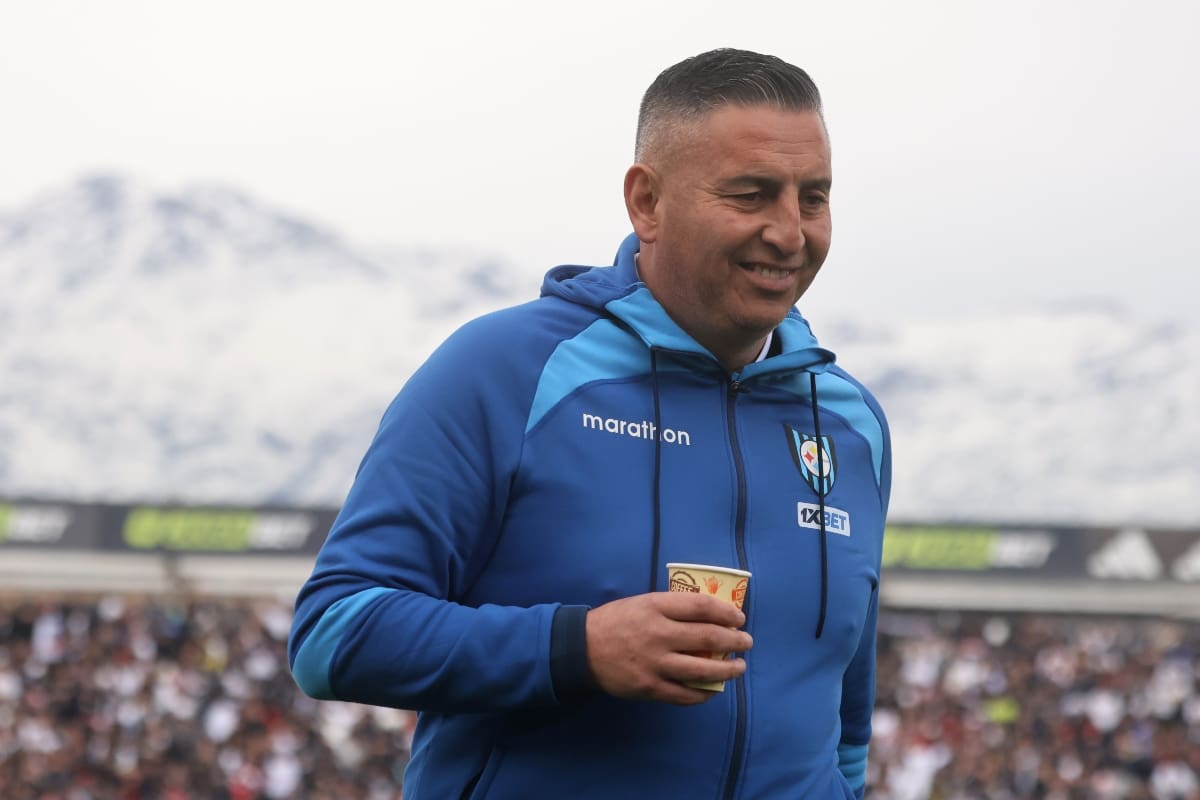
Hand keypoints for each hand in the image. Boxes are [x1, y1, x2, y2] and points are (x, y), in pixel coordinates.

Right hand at [585, 591, 752, 704]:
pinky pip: (685, 694)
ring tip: (739, 667)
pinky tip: (713, 689)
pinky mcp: (649, 687)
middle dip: (734, 641)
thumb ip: (672, 608)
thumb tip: (710, 615)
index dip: (726, 612)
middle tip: (746, 641)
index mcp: (656, 607)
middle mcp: (658, 634)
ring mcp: (654, 663)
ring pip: (702, 670)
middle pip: (708, 638)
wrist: (582, 649)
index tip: (739, 617)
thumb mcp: (643, 603)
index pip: (701, 607)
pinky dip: (704, 693)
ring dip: (727, 670)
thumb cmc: (617, 621)